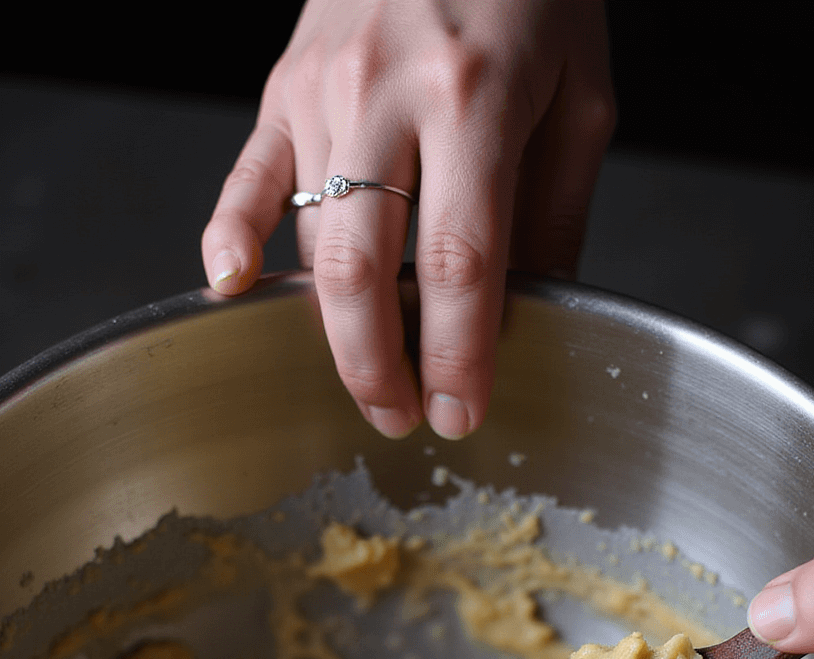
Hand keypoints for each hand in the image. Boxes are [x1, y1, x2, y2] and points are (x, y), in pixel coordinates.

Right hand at [201, 0, 614, 438]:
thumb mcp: (581, 96)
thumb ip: (554, 215)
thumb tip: (526, 320)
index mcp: (474, 96)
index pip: (459, 262)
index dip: (457, 355)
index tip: (463, 413)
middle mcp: (385, 91)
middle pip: (361, 269)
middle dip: (379, 366)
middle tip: (405, 418)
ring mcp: (322, 88)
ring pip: (309, 241)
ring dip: (334, 329)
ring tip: (373, 376)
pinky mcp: (283, 85)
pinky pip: (245, 178)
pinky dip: (231, 240)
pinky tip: (233, 289)